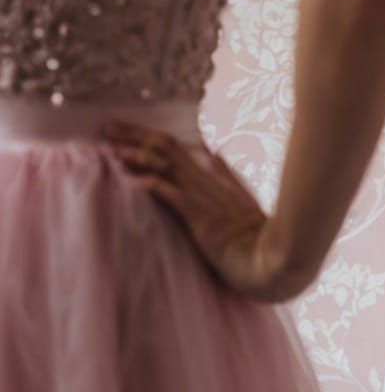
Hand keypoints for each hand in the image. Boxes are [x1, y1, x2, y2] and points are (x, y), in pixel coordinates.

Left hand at [100, 120, 303, 302]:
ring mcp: (204, 198)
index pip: (176, 148)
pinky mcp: (201, 217)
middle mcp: (207, 183)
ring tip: (108, 151)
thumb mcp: (244, 200)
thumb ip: (227, 176)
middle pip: (165, 148)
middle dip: (133, 136)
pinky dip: (150, 184)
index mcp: (214, 178)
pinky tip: (130, 180)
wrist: (273, 262)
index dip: (148, 136)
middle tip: (105, 129)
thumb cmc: (258, 238)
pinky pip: (171, 194)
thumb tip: (213, 152)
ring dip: (135, 156)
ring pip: (164, 166)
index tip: (124, 131)